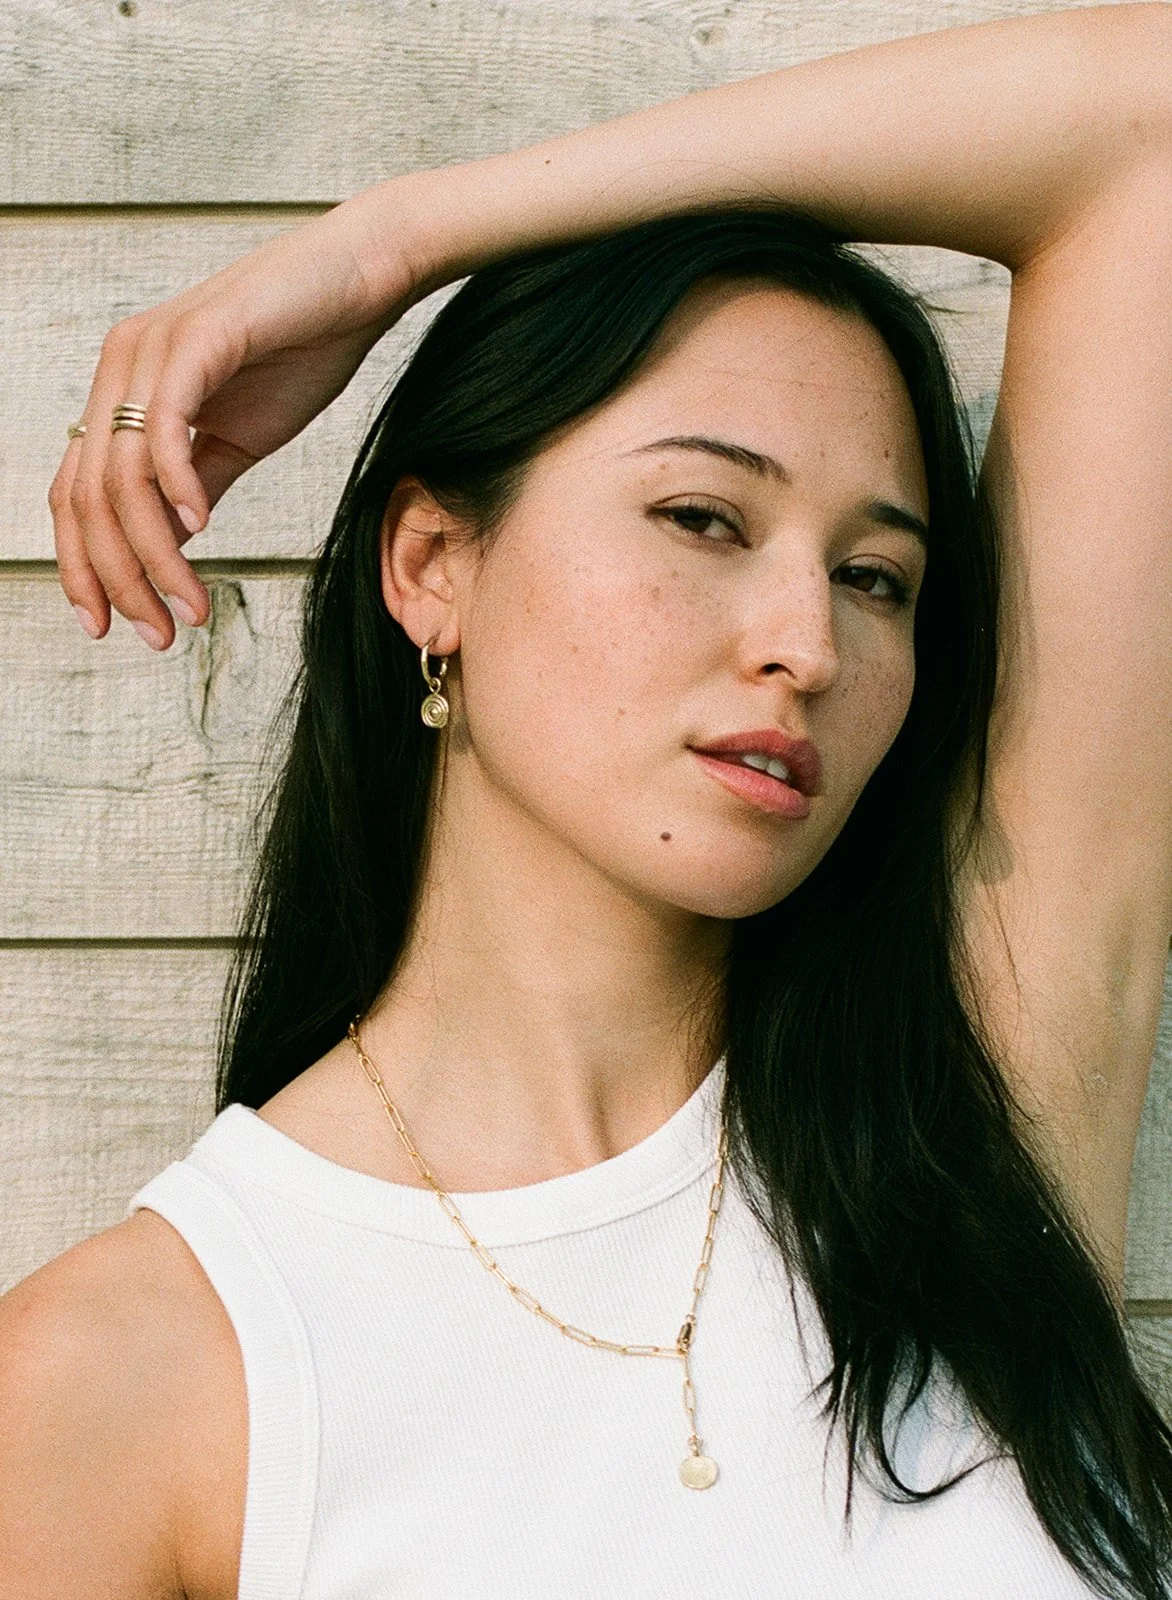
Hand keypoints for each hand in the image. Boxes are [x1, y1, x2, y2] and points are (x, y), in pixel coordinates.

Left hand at [48, 193, 422, 648]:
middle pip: (88, 495)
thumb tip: (168, 545)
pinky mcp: (197, 339)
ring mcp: (153, 350)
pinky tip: (203, 530)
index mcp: (125, 391)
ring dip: (154, 555)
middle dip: (118, 577)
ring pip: (122, 477)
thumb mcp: (239, 440)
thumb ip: (196, 487)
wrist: (360, 283)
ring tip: (189, 603)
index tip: (110, 624)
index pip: (77, 493)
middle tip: (157, 632)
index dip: (85, 565)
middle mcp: (122, 367)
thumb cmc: (304, 351)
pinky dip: (177, 487)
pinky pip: (165, 427)